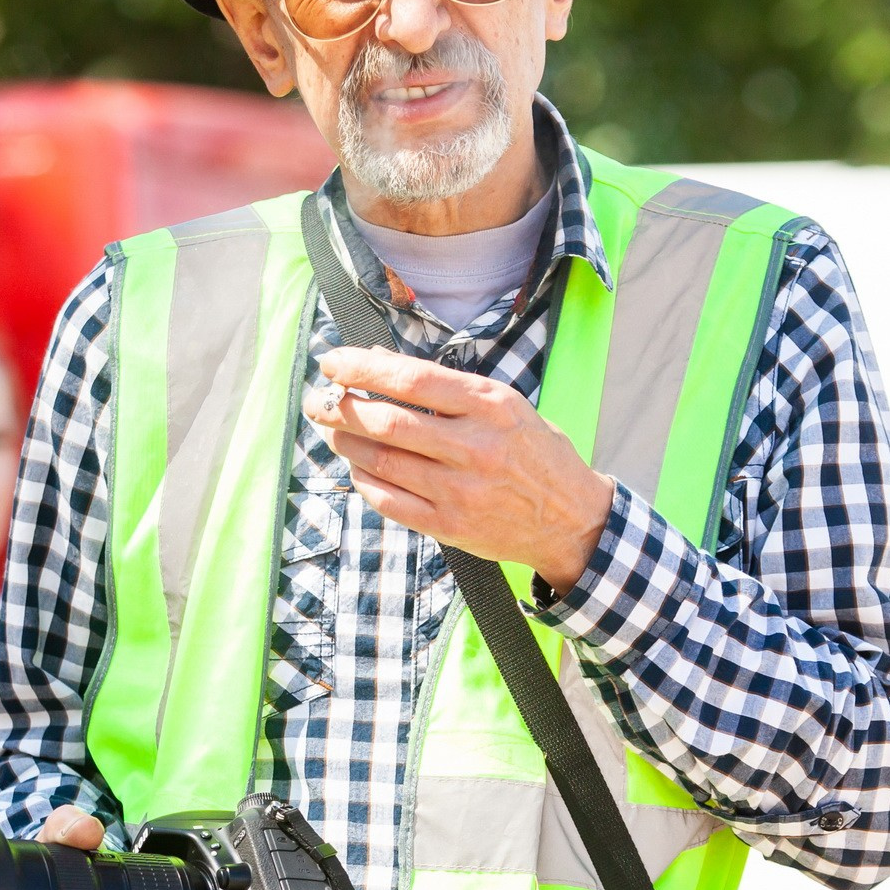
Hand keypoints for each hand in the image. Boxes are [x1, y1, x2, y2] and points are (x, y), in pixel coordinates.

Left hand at [303, 347, 615, 594]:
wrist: (571, 520)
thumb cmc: (536, 454)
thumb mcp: (506, 405)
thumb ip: (447, 388)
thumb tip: (382, 363)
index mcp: (491, 406)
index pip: (410, 379)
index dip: (361, 368)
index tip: (332, 362)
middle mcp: (475, 447)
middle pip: (387, 422)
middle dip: (340, 407)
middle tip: (318, 399)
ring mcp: (461, 490)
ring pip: (381, 461)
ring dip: (346, 442)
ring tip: (334, 430)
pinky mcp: (450, 526)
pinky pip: (389, 501)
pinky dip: (364, 480)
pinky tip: (358, 466)